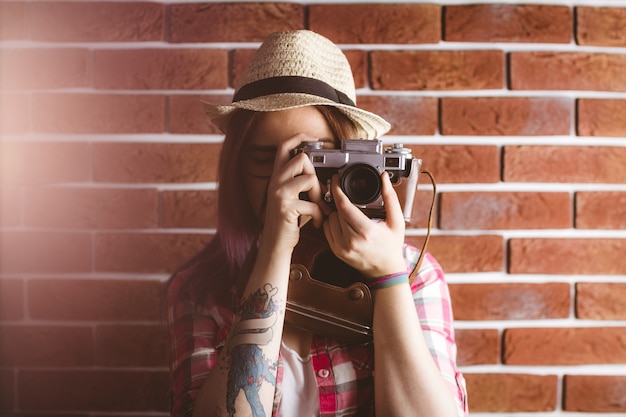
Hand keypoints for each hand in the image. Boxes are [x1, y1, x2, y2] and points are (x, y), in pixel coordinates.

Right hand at [260, 135, 326, 251]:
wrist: (276, 244)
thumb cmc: (288, 221)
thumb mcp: (291, 196)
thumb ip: (300, 182)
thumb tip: (320, 173)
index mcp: (277, 176)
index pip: (284, 146)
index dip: (300, 137)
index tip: (315, 139)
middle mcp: (275, 181)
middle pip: (301, 158)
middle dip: (316, 175)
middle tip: (317, 193)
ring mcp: (279, 194)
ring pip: (310, 178)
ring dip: (320, 195)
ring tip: (318, 207)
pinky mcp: (286, 208)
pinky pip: (313, 203)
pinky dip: (320, 214)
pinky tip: (316, 222)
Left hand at [323, 171, 406, 278]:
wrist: (385, 271)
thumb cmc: (392, 246)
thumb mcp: (396, 221)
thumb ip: (390, 198)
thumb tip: (384, 178)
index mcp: (366, 231)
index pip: (344, 205)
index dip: (337, 189)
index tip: (336, 179)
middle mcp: (351, 240)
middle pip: (335, 210)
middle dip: (340, 202)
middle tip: (347, 198)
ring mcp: (341, 247)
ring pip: (328, 219)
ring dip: (336, 213)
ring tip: (349, 214)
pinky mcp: (336, 251)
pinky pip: (326, 229)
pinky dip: (332, 223)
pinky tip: (344, 223)